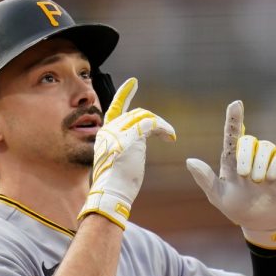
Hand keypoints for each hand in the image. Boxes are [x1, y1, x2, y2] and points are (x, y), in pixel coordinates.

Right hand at [78, 77, 175, 229]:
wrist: (111, 193)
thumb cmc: (116, 184)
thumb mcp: (117, 161)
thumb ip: (124, 146)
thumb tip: (139, 141)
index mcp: (104, 135)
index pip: (114, 109)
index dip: (124, 94)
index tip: (133, 82)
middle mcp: (109, 129)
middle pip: (135, 114)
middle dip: (153, 121)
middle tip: (166, 133)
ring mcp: (119, 132)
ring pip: (144, 117)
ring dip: (160, 126)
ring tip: (169, 136)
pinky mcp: (131, 136)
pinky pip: (151, 123)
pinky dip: (164, 128)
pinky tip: (170, 137)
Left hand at [186, 100, 275, 248]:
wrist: (259, 221)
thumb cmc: (236, 207)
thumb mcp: (217, 195)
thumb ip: (205, 179)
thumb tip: (189, 161)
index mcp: (232, 158)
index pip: (232, 133)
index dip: (234, 118)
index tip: (235, 104)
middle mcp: (250, 154)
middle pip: (248, 140)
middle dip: (245, 157)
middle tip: (245, 176)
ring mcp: (268, 158)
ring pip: (266, 146)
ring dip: (260, 163)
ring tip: (258, 181)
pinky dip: (275, 165)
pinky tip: (270, 178)